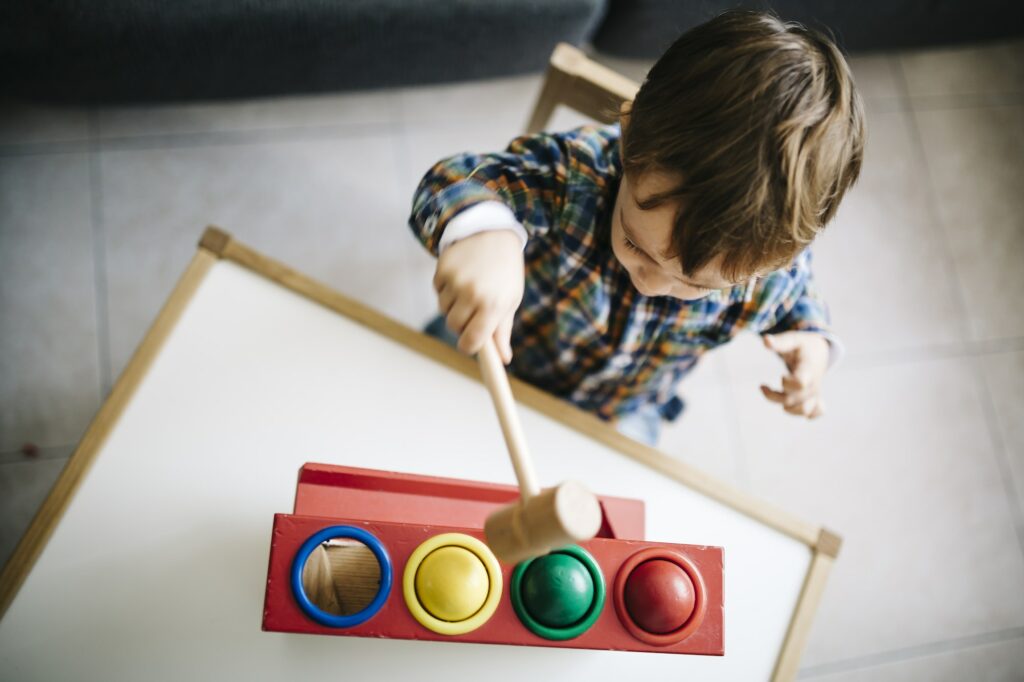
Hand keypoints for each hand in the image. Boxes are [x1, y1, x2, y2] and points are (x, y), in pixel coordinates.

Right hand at [434, 230, 523, 363]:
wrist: (493, 233)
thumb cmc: (505, 272)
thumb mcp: (510, 300)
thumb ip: (502, 331)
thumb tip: (503, 359)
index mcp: (493, 306)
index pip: (472, 342)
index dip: (469, 346)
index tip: (470, 344)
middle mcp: (473, 294)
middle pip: (454, 327)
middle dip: (462, 324)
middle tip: (474, 309)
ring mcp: (456, 281)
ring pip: (444, 310)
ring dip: (453, 305)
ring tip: (469, 288)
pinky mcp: (443, 269)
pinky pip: (438, 291)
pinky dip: (446, 289)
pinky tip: (460, 276)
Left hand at [759, 332, 829, 418]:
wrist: (818, 352)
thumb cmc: (802, 346)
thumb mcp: (792, 340)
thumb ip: (779, 342)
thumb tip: (765, 340)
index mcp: (808, 369)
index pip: (800, 383)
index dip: (787, 382)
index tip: (781, 376)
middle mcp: (813, 384)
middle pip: (794, 400)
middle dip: (775, 396)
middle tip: (763, 387)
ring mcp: (815, 393)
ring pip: (804, 411)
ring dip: (787, 408)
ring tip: (776, 398)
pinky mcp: (816, 399)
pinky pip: (814, 414)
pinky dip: (803, 414)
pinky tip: (792, 405)